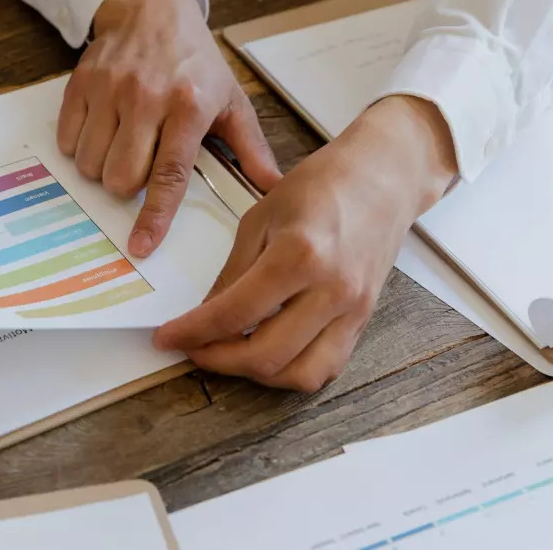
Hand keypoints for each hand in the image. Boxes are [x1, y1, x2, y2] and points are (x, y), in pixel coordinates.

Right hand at [59, 0, 281, 256]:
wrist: (152, 7)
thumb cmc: (195, 60)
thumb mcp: (231, 99)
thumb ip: (250, 149)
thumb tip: (272, 188)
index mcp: (188, 106)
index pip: (169, 174)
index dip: (154, 216)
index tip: (142, 245)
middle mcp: (146, 97)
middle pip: (123, 177)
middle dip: (128, 187)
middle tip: (141, 165)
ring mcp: (110, 89)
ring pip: (91, 165)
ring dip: (103, 169)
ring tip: (122, 145)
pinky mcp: (81, 84)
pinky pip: (68, 141)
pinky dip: (81, 148)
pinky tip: (102, 130)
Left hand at [153, 95, 458, 392]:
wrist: (383, 177)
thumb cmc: (323, 185)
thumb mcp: (260, 218)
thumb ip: (233, 272)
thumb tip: (204, 314)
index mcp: (300, 256)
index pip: (235, 313)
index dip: (194, 332)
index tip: (168, 337)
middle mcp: (331, 291)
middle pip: (266, 355)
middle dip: (219, 361)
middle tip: (194, 349)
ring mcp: (353, 311)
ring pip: (300, 375)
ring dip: (257, 375)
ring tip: (230, 354)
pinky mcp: (364, 321)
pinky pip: (326, 367)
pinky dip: (292, 371)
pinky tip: (268, 353)